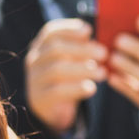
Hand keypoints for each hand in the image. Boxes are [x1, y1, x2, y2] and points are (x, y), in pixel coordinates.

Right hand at [24, 18, 107, 135]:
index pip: (51, 32)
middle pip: (55, 49)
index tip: (89, 30)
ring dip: (83, 69)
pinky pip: (58, 91)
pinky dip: (77, 88)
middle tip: (104, 53)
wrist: (52, 110)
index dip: (69, 29)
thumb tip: (99, 36)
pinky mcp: (40, 98)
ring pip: (57, 70)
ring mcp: (35, 79)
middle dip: (82, 49)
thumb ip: (81, 48)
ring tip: (102, 73)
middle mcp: (35, 61)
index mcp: (41, 46)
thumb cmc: (67, 78)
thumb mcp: (72, 61)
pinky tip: (91, 88)